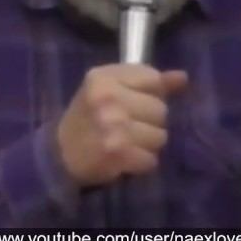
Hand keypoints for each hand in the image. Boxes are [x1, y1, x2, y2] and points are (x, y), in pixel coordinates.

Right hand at [55, 64, 188, 186]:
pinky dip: (142, 163)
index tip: (132, 102)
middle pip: (160, 109)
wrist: (59, 154)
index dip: (149, 94)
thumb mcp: (110, 89)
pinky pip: (151, 159)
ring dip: (147, 144)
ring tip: (126, 143)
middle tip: (126, 126)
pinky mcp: (117, 153)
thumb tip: (182, 77)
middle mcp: (107, 98)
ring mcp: (113, 126)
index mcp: (103, 77)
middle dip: (149, 121)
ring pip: (160, 136)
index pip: (153, 79)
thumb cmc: (88, 116)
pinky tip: (125, 158)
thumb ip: (147, 81)